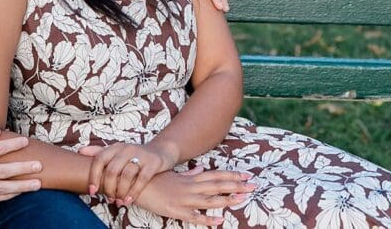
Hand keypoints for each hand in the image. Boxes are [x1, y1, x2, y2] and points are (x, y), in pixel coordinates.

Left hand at [79, 141, 176, 203]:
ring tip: (119, 202)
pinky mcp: (153, 162)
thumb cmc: (134, 155)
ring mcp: (141, 155)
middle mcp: (127, 149)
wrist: (161, 150)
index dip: (93, 177)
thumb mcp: (117, 151)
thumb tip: (80, 151)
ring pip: (126, 176)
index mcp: (116, 147)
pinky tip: (129, 200)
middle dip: (108, 188)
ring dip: (121, 192)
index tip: (92, 191)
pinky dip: (134, 192)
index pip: (99, 160)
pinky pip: (142, 179)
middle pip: (112, 171)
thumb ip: (99, 151)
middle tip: (109, 199)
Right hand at [135, 166, 255, 225]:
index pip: (214, 175)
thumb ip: (190, 174)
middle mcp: (190, 187)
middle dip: (235, 185)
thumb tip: (201, 169)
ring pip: (209, 200)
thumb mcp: (174, 174)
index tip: (245, 176)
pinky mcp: (176, 211)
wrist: (137, 184)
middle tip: (253, 185)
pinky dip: (207, 219)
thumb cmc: (155, 179)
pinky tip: (219, 221)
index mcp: (190, 178)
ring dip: (226, 199)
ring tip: (242, 199)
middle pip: (217, 185)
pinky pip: (194, 217)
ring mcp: (184, 199)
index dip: (230, 176)